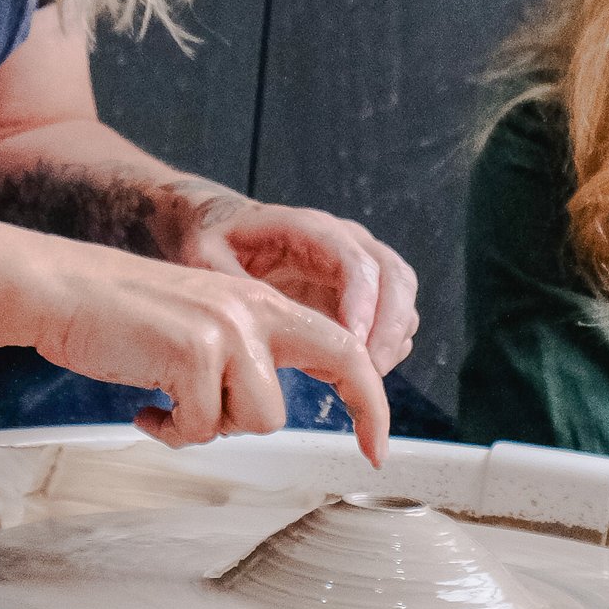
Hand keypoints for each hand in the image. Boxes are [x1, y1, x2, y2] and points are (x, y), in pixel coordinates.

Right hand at [10, 232, 391, 465]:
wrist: (60, 289)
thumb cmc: (120, 318)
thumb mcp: (201, 326)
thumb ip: (243, 356)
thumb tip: (266, 412)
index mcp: (259, 302)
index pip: (340, 344)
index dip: (369, 395)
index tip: (378, 442)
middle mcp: (254, 308)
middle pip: (339, 366)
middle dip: (364, 411)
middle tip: (371, 454)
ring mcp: (227, 328)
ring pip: (261, 419)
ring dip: (215, 427)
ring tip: (174, 405)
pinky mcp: (193, 351)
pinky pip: (202, 427)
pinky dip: (171, 430)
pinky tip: (145, 408)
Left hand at [162, 187, 420, 372]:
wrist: (223, 228)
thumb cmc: (216, 239)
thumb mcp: (207, 257)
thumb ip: (229, 286)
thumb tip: (250, 326)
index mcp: (309, 229)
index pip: (354, 260)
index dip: (362, 302)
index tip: (355, 343)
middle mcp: (345, 242)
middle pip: (394, 276)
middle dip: (389, 327)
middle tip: (372, 372)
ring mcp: (358, 266)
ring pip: (401, 298)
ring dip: (392, 339)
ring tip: (365, 380)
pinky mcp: (360, 293)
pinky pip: (392, 318)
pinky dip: (387, 345)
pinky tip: (358, 373)